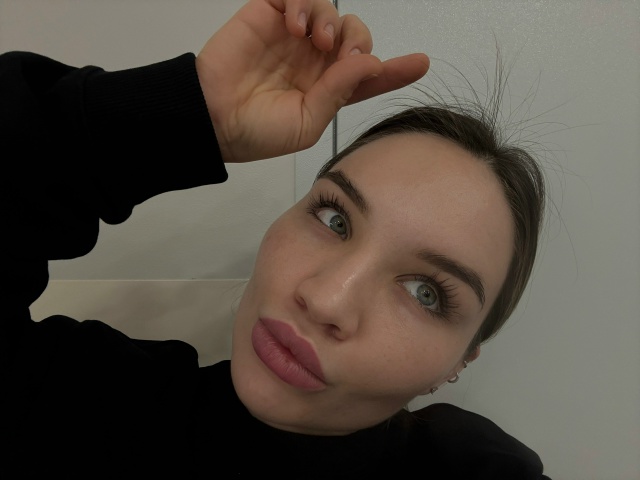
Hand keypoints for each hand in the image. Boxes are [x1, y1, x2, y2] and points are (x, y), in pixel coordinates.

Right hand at [196, 0, 428, 162]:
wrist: (214, 118)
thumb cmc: (260, 131)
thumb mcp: (308, 121)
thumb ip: (339, 91)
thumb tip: (372, 62)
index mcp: (328, 90)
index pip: (367, 76)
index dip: (395, 70)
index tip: (421, 63)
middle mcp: (315, 62)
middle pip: (355, 36)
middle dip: (359, 41)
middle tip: (344, 56)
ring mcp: (292, 37)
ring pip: (331, 11)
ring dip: (333, 21)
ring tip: (317, 40)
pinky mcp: (269, 15)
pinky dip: (305, 2)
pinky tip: (298, 25)